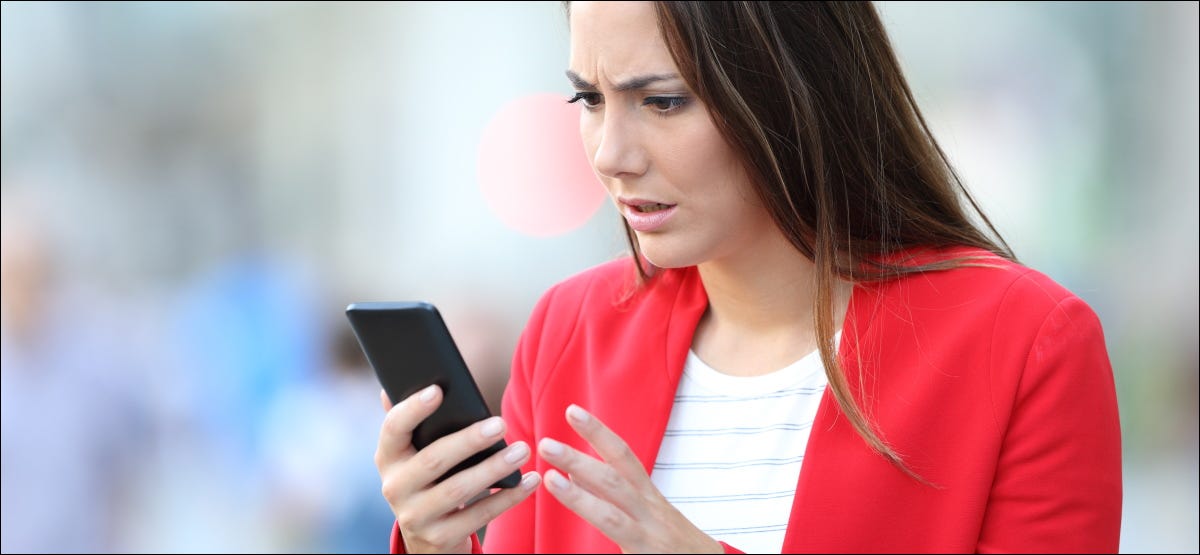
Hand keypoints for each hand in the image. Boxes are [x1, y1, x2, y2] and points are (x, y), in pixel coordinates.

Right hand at [376, 386, 540, 552]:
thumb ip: (408, 425)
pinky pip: (479, 516)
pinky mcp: (439, 538)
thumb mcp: (412, 456)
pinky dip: (508, 497)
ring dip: (494, 468)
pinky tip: (529, 481)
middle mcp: (395, 488)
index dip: (412, 410)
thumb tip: (389, 387)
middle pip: (433, 460)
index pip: (392, 430)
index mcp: (388, 458)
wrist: (426, 538)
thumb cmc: (427, 480)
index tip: (437, 390)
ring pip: (458, 490)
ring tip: (522, 450)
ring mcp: (415, 516)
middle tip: (501, 424)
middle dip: (469, 441)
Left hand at [537, 404, 722, 553]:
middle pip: (613, 479)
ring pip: (610, 515)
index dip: (598, 433)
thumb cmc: (674, 542)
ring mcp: (648, 536)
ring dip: (576, 497)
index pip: (622, 457)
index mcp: (647, 496)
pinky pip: (620, 545)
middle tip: (545, 444)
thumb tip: (574, 473)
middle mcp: (649, 512)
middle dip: (578, 460)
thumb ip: (610, 494)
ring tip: (550, 480)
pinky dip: (598, 532)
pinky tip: (575, 531)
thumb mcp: (647, 512)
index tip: (572, 411)